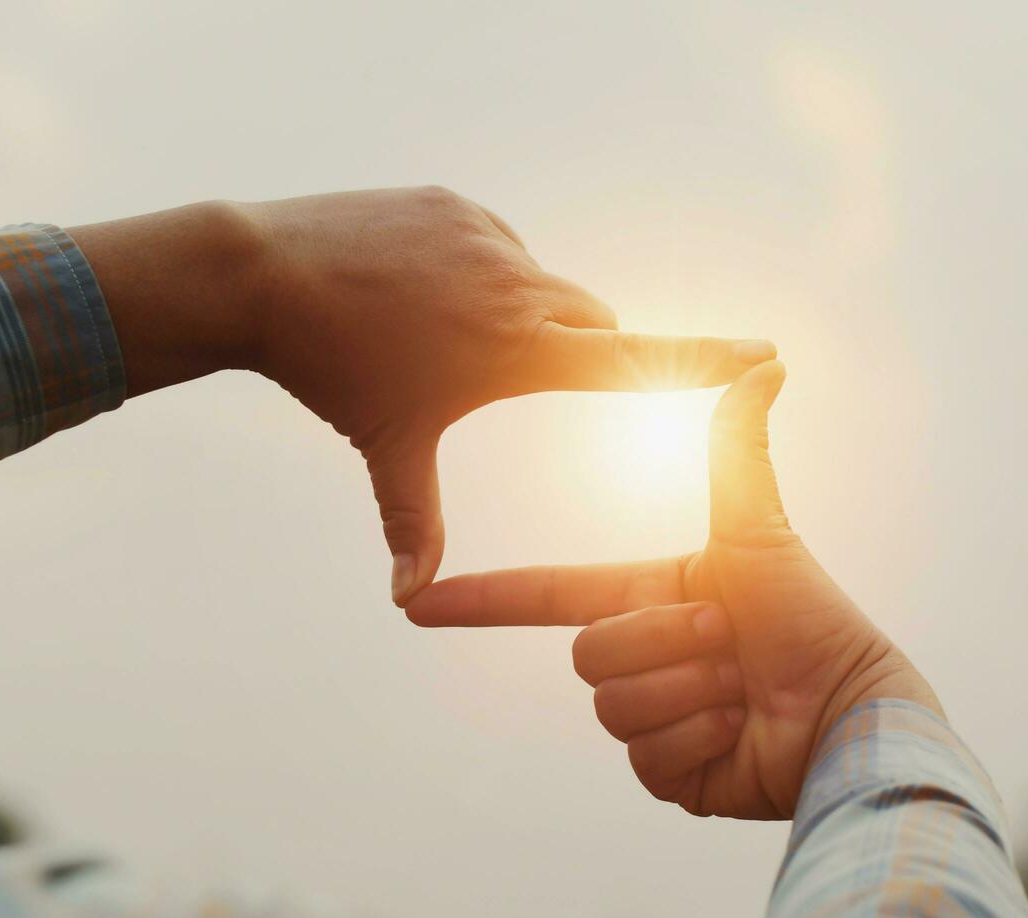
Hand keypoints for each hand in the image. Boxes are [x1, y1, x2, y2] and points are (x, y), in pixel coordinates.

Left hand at [70, 189, 774, 604]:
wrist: (260, 271)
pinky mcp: (456, 205)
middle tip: (534, 373)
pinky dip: (481, 274)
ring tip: (444, 335)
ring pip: (541, 284)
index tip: (767, 352)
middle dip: (587, 352)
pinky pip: (495, 246)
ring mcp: (488, 236)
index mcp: (518, 349)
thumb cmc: (332, 371)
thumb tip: (408, 602)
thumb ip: (412, 525)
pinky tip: (420, 292)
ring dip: (522, 314)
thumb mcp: (385, 449)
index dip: (708, 359)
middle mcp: (520, 285)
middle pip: (595, 322)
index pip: (637, 357)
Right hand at [406, 360, 941, 818]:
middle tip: (725, 638)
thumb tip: (767, 360)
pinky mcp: (672, 774)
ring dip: (686, 689)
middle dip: (663, 640)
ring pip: (612, 706)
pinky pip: (645, 757)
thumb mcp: (756, 527)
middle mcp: (644, 657)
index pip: (547, 595)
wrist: (849, 710)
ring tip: (739, 683)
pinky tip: (738, 729)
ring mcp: (654, 720)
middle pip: (588, 653)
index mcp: (648, 598)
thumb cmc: (812, 613)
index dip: (483, 601)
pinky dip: (697, 737)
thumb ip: (737, 446)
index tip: (420, 605)